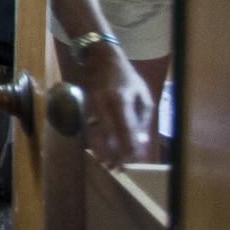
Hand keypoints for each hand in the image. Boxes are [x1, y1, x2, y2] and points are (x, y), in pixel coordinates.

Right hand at [80, 43, 154, 169]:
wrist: (101, 60)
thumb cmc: (127, 78)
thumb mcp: (142, 94)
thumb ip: (142, 118)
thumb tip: (140, 141)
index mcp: (120, 98)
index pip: (125, 126)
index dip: (130, 144)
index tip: (135, 160)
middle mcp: (103, 102)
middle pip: (109, 133)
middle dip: (115, 152)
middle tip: (121, 169)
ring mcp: (92, 105)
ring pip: (96, 133)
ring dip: (102, 151)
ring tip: (109, 167)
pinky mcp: (86, 108)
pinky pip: (90, 129)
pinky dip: (95, 144)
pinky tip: (99, 155)